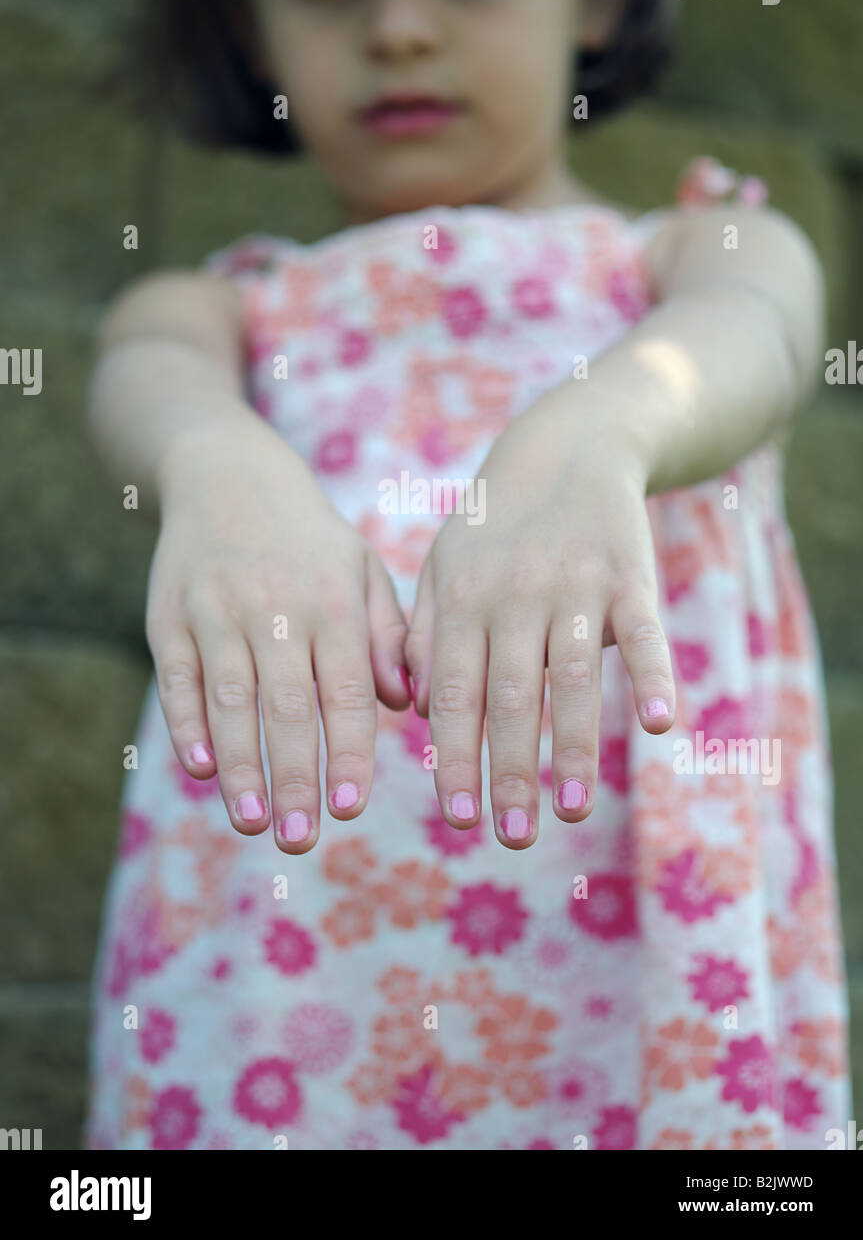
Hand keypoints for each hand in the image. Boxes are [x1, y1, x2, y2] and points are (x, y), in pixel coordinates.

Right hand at [146, 413, 410, 852]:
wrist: (226, 475)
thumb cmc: (309, 540)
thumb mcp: (361, 570)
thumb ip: (385, 636)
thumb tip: (406, 707)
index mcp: (333, 601)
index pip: (345, 688)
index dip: (346, 750)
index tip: (351, 808)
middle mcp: (275, 607)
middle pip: (285, 704)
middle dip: (294, 776)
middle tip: (301, 839)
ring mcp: (217, 610)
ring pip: (230, 698)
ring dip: (241, 766)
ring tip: (254, 822)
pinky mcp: (169, 615)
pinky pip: (178, 676)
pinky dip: (186, 723)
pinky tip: (199, 768)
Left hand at [405, 395, 675, 847]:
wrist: (569, 447)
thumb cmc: (495, 527)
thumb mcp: (442, 566)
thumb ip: (423, 634)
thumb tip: (412, 711)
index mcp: (461, 599)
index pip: (452, 691)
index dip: (456, 755)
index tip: (458, 818)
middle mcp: (513, 595)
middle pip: (509, 696)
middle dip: (509, 771)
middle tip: (510, 836)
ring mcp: (575, 585)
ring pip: (571, 676)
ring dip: (573, 748)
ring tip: (572, 810)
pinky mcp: (630, 576)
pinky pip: (643, 632)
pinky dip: (650, 674)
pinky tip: (656, 723)